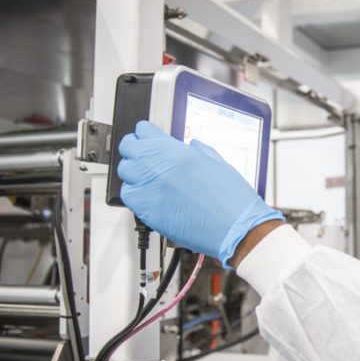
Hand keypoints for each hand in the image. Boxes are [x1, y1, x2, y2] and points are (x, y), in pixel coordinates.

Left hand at [118, 121, 282, 266]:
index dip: (145, 133)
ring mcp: (151, 190)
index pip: (144, 132)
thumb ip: (199, 150)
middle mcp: (160, 169)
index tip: (147, 137)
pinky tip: (145, 193)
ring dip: (133, 170)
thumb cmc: (232, 200)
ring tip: (145, 174)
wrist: (235, 228)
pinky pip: (128, 196)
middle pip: (129, 148)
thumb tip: (190, 146)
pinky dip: (133, 192)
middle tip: (142, 152)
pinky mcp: (148, 212)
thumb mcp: (219, 163)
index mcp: (178, 153)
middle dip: (135, 148)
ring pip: (124, 172)